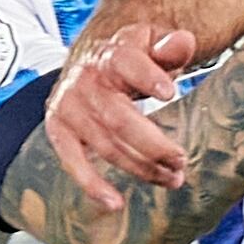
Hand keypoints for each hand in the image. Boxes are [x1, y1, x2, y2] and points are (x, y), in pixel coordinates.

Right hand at [47, 26, 196, 205]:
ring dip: (139, 168)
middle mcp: (86, 80)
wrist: (92, 59)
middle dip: (152, 144)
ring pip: (104, 144)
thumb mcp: (152, 42)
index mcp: (113, 55)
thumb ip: (170, 46)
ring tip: (171, 180)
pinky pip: (72, 160)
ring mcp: (69, 106)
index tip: (169, 92)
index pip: (128, 62)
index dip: (148, 76)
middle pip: (119, 117)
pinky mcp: (59, 129)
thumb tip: (184, 41)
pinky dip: (91, 184)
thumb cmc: (132, 56)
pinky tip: (114, 202)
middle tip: (180, 160)